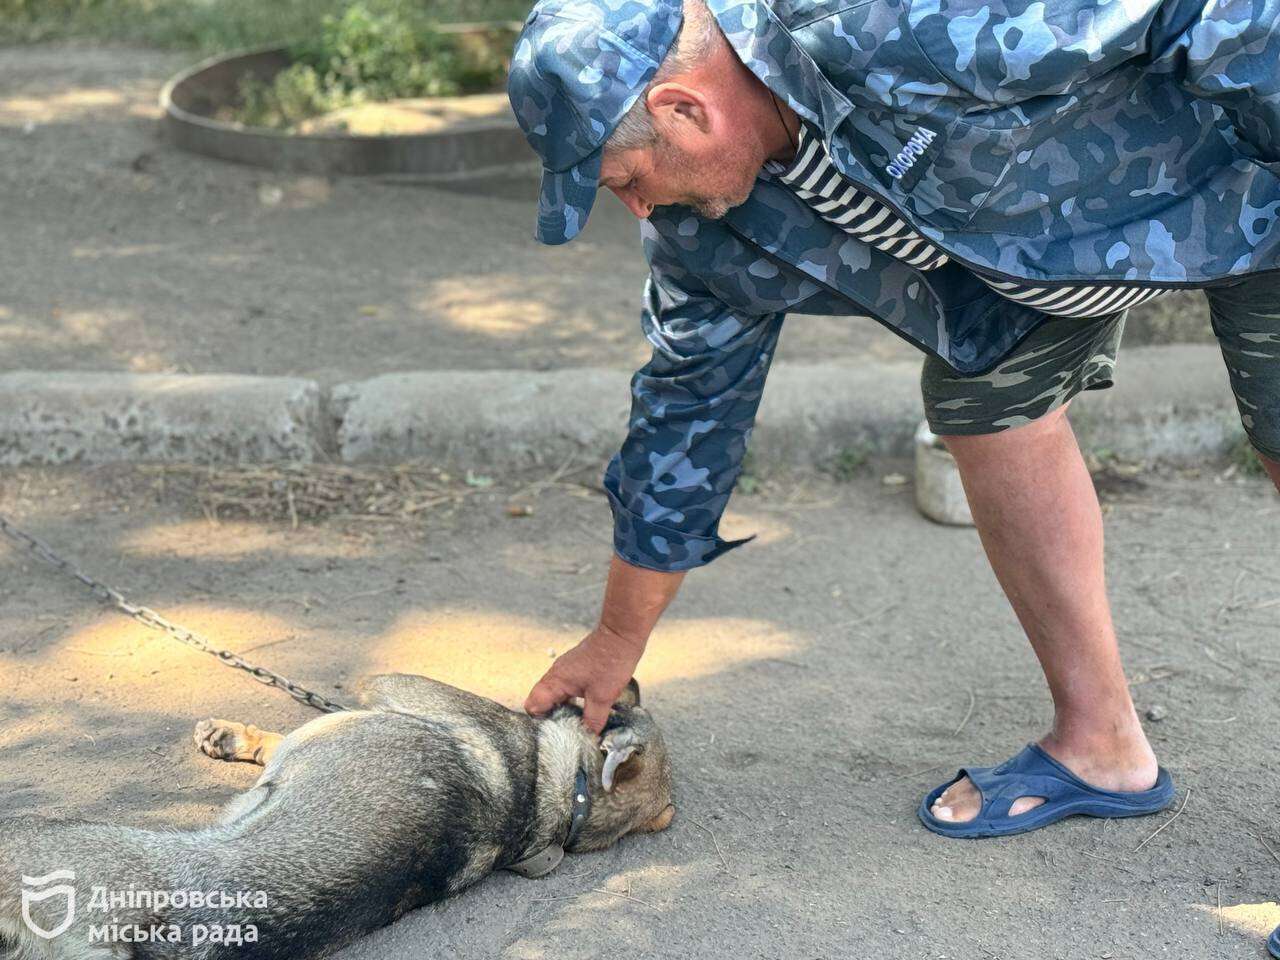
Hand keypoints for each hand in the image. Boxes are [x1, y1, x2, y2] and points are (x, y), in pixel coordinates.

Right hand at [524, 624, 645, 733]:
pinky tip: (584, 707)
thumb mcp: (602, 698)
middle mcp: (555, 675)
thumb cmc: (610, 662)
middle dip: (551, 718)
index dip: (539, 722)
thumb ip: (592, 720)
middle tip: (566, 731)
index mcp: (555, 682)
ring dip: (562, 708)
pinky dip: (570, 699)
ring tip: (576, 722)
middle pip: (541, 701)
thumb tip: (589, 737)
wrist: (621, 635)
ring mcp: (565, 670)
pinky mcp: (575, 667)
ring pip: (554, 694)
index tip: (553, 733)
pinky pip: (565, 687)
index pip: (533, 706)